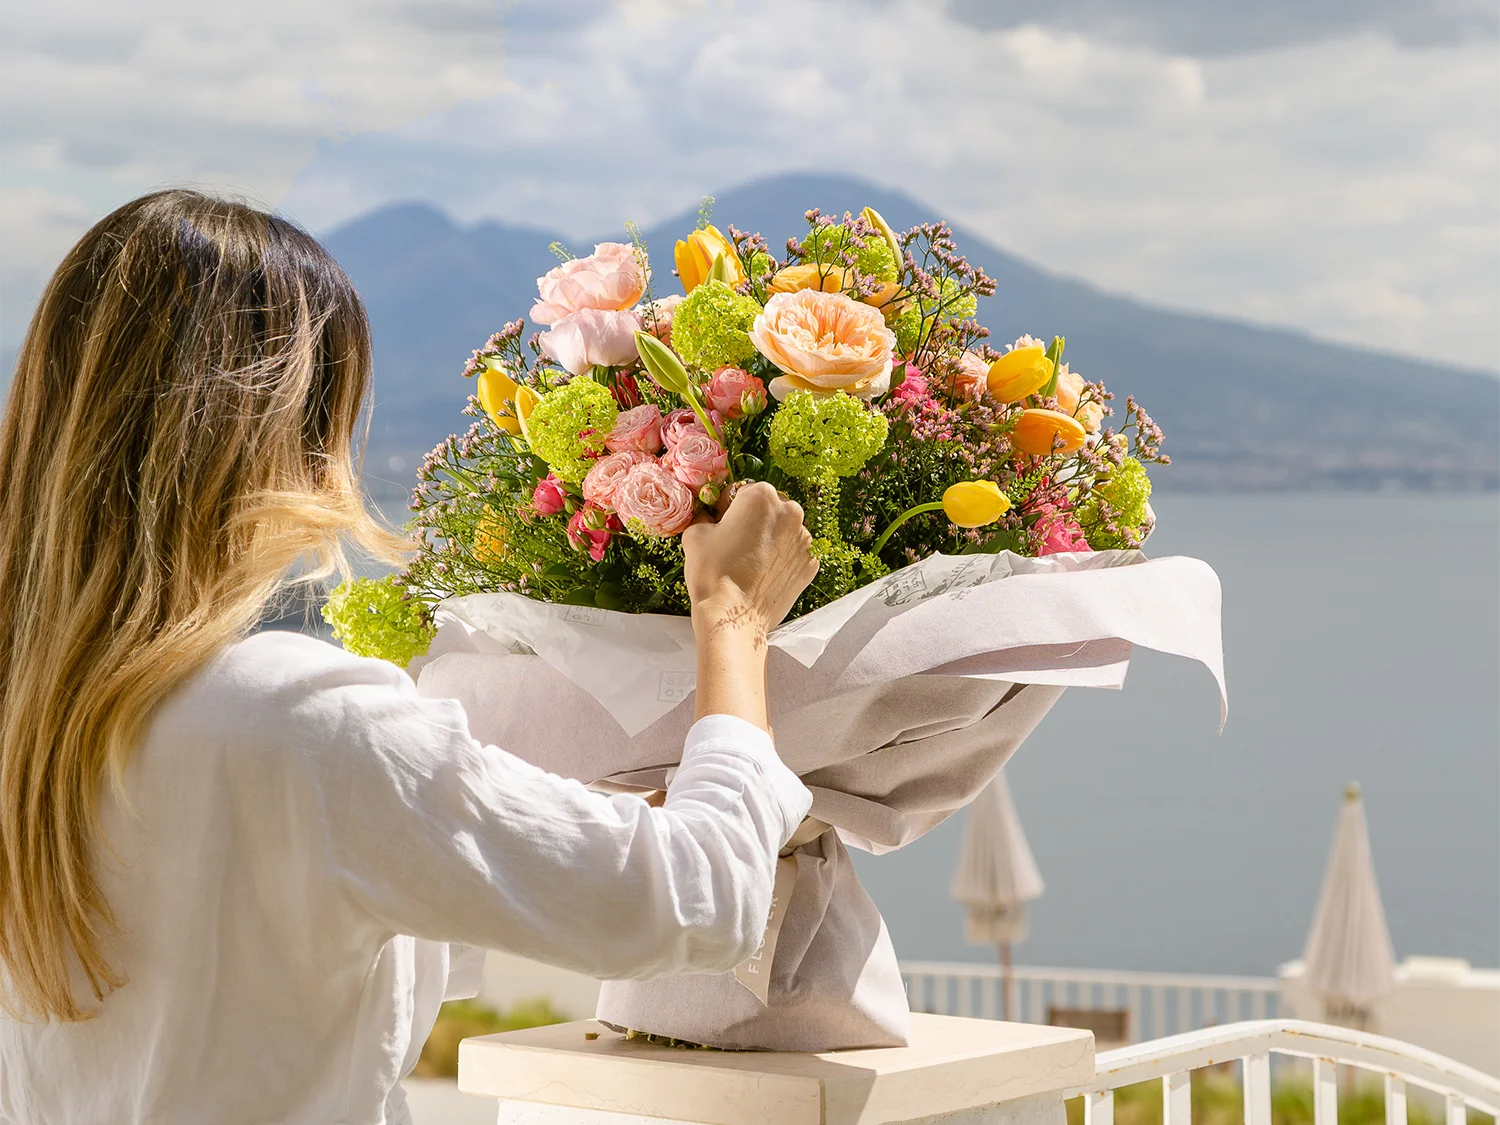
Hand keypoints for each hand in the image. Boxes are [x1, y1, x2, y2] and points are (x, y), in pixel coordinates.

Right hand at [682, 482, 817, 636]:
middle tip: (735, 544)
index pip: (743, 492)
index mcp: (762, 497)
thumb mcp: (695, 535)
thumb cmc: (712, 573)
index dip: (729, 508)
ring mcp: (804, 541)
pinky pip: (793, 555)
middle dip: (754, 522)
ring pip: (784, 532)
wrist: (733, 618)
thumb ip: (704, 517)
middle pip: (769, 510)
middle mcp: (790, 512)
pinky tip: (762, 575)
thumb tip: (708, 517)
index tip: (721, 523)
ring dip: (769, 540)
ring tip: (748, 562)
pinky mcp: (810, 565)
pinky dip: (781, 561)